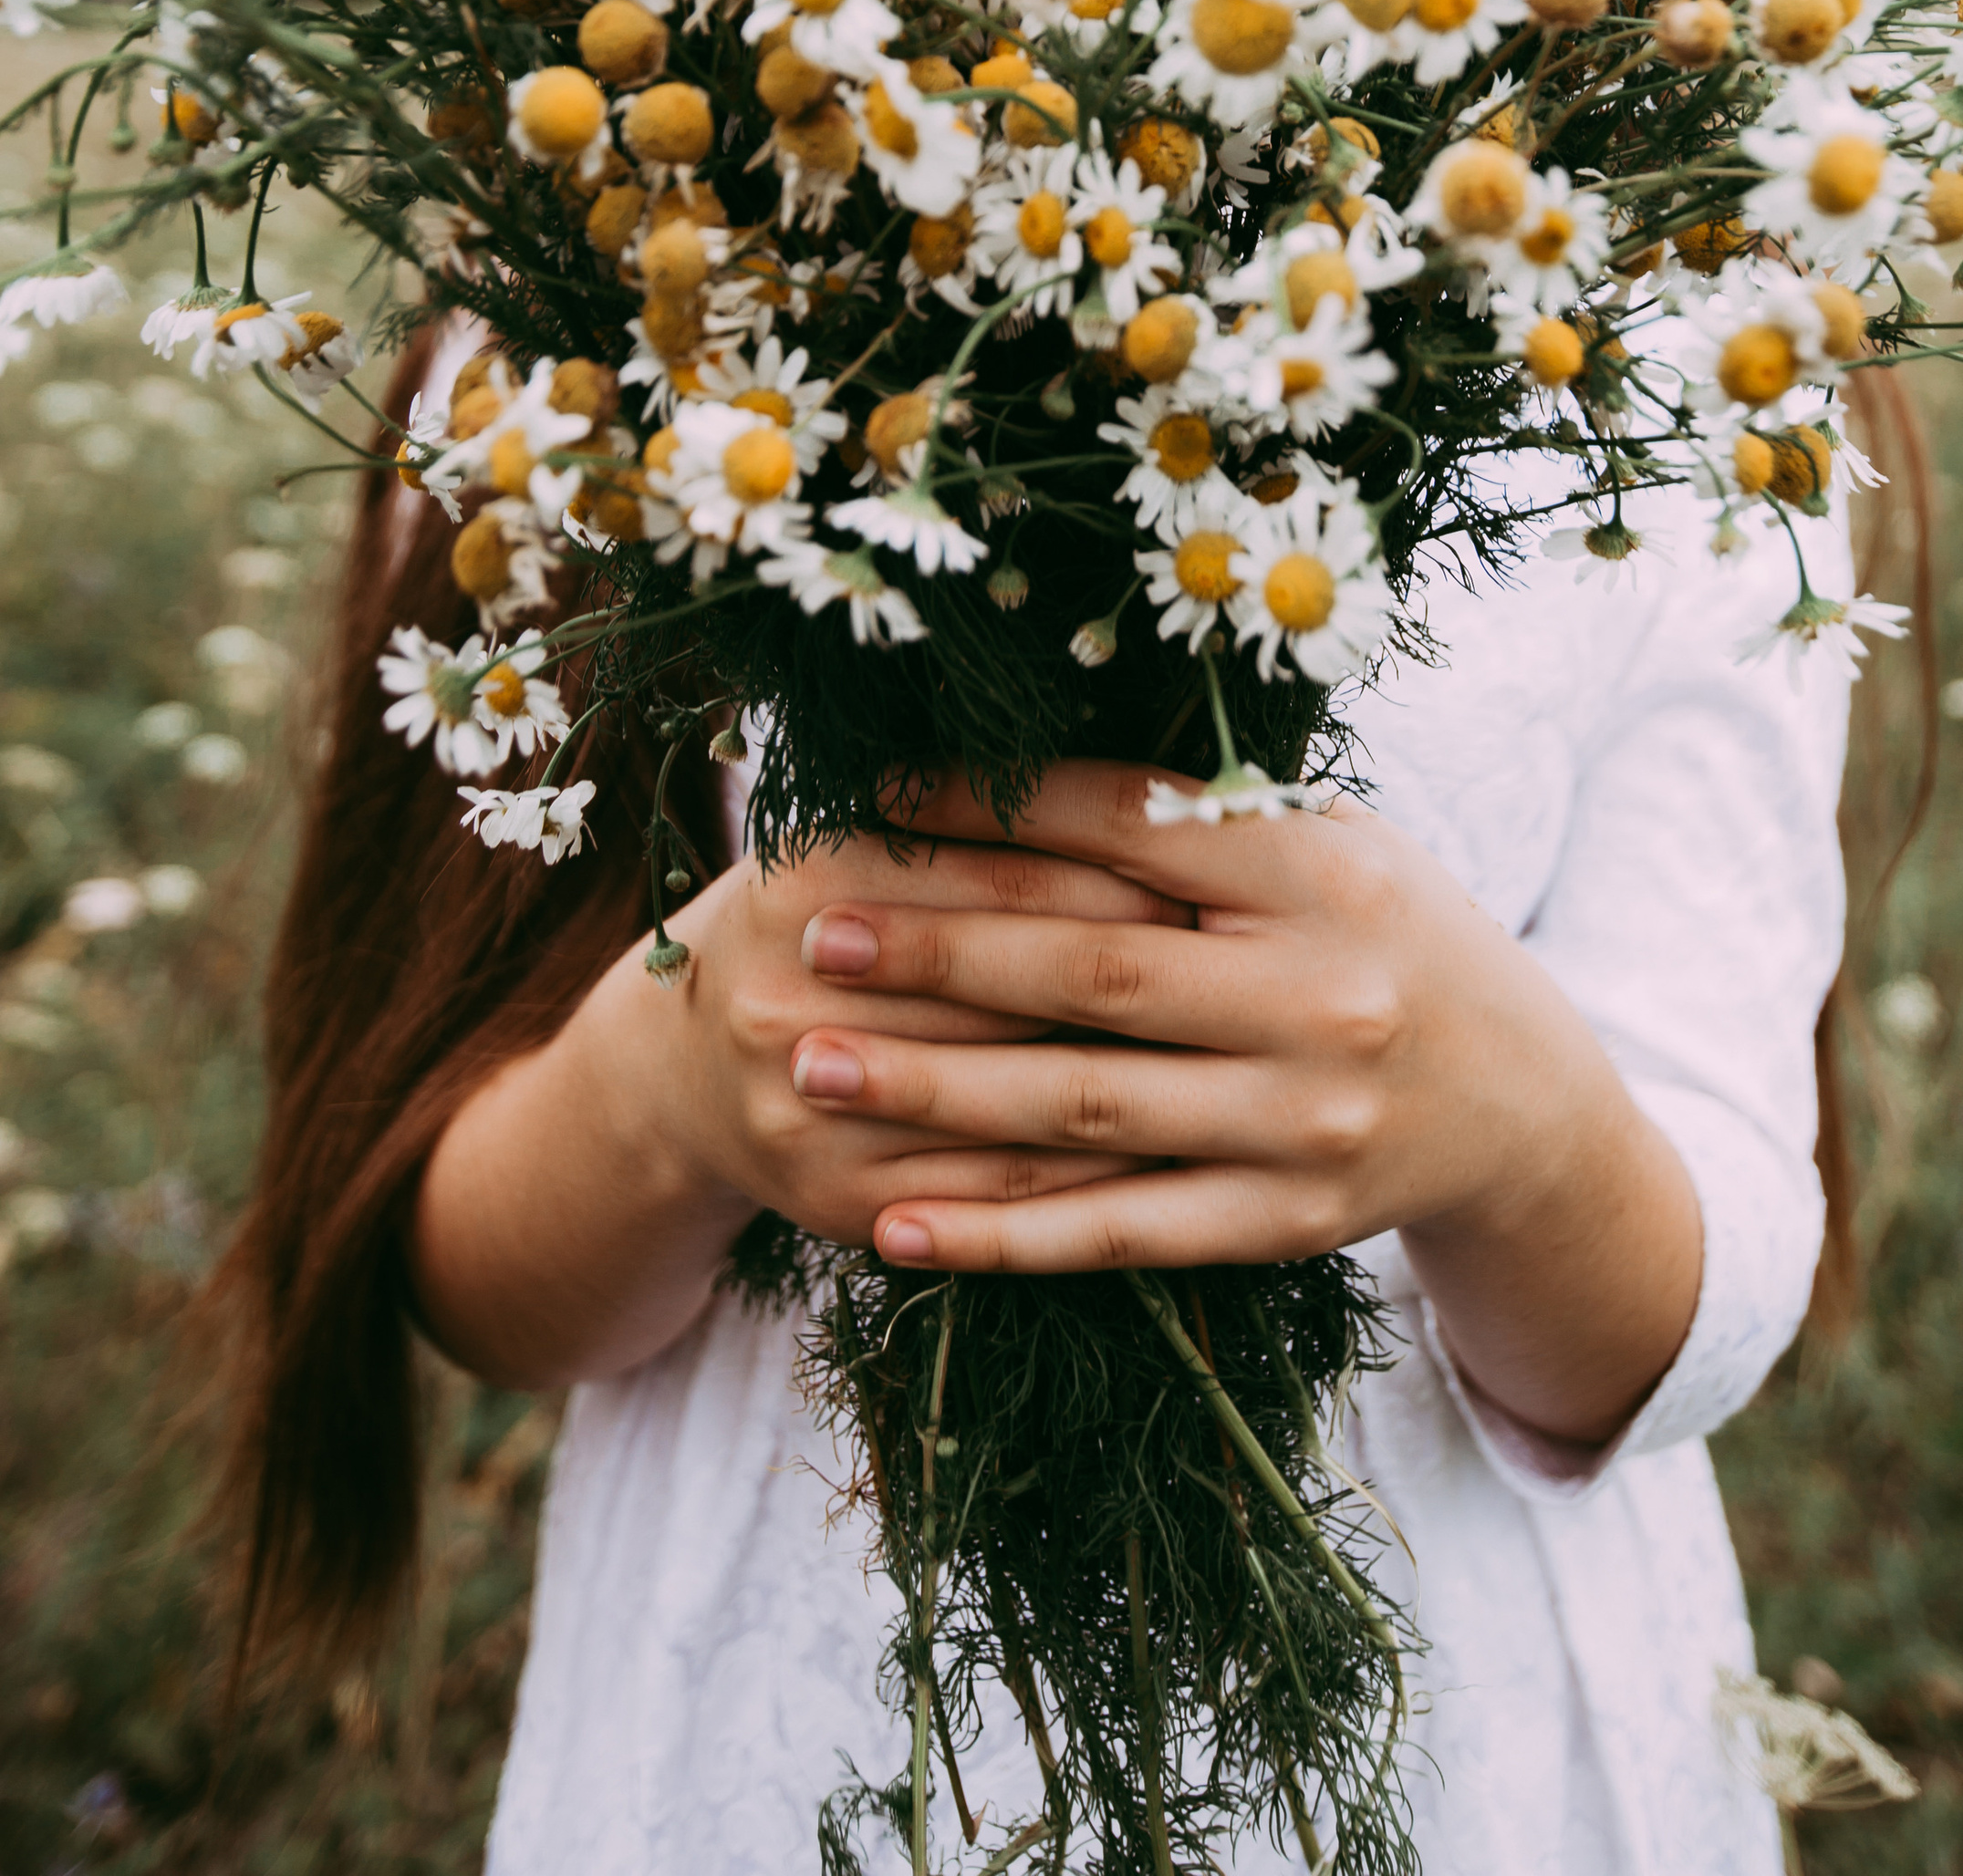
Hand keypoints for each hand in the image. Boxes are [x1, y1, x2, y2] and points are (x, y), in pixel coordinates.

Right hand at [655, 828, 1190, 1243]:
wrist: (685, 1067)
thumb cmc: (822, 921)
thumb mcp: (866, 840)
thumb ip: (980, 818)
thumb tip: (1158, 799)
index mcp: (809, 874)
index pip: (1003, 874)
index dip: (1119, 878)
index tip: (1215, 879)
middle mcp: (788, 992)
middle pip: (1005, 987)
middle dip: (1136, 979)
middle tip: (1242, 969)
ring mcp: (806, 1109)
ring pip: (1006, 1100)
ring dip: (1129, 1084)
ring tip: (1228, 1058)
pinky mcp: (834, 1199)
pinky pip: (994, 1193)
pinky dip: (1089, 1173)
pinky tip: (1170, 1146)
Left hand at [786, 760, 1703, 1447]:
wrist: (1519, 1098)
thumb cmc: (1381, 932)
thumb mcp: (1326, 839)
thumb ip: (1195, 814)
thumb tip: (1005, 768)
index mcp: (1322, 869)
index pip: (1130, 825)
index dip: (993, 807)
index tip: (875, 797)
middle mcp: (1319, 997)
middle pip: (1091, 972)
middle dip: (936, 953)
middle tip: (811, 934)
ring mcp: (1301, 1123)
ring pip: (1084, 1111)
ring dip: (933, 1091)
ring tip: (810, 1067)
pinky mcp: (1282, 1224)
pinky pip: (1118, 1232)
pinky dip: (1000, 1236)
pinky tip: (893, 1228)